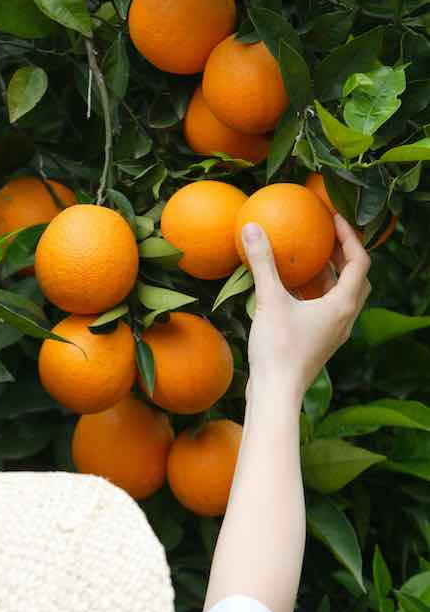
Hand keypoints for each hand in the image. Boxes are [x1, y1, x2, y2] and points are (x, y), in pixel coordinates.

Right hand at [241, 214, 370, 401]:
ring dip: (330, 276)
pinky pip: (326, 310)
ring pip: (342, 296)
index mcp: (343, 304)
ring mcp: (334, 333)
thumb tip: (251, 226)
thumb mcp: (270, 300)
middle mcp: (345, 318)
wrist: (276, 392)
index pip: (360, 261)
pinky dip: (317, 293)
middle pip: (356, 278)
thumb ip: (263, 262)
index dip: (350, 237)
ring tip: (310, 258)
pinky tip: (293, 289)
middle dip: (344, 255)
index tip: (334, 220)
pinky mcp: (320, 343)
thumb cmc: (279, 348)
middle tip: (326, 237)